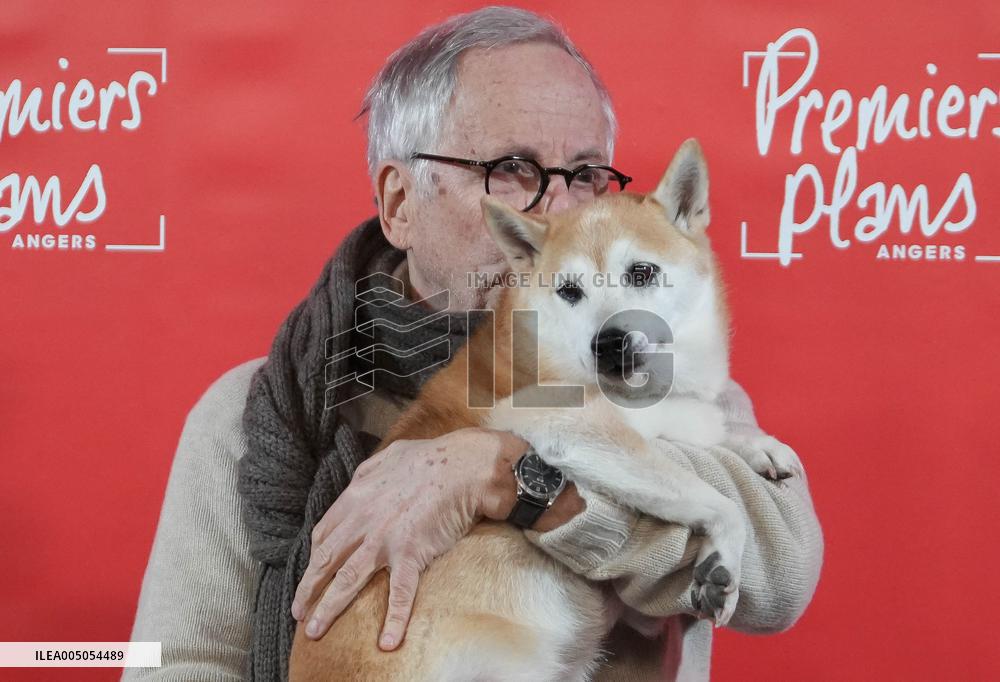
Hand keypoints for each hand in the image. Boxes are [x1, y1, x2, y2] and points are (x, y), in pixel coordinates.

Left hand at [290, 426, 529, 648]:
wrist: (464, 466)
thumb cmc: (431, 458)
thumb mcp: (387, 458)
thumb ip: (368, 474)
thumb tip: (359, 482)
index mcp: (356, 498)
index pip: (324, 534)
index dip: (315, 558)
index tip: (312, 574)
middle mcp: (362, 521)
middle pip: (325, 561)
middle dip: (307, 589)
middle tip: (298, 612)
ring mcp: (384, 539)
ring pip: (347, 581)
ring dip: (327, 609)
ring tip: (314, 631)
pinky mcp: (410, 553)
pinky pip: (399, 593)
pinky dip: (393, 620)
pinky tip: (387, 642)